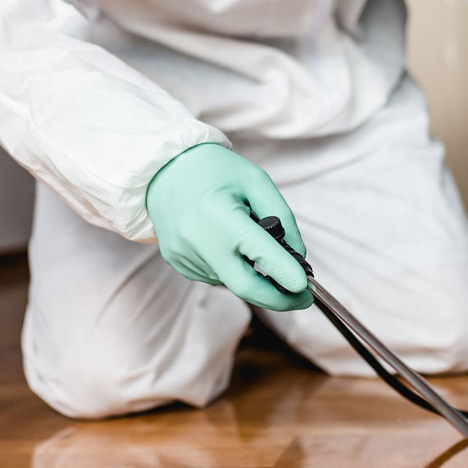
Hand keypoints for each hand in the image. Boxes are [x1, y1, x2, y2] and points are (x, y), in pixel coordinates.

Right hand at [146, 144, 311, 310]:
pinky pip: (215, 276)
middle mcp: (199, 240)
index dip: (286, 274)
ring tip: (249, 243)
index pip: (260, 254)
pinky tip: (226, 244)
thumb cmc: (213, 170)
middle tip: (300, 298)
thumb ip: (283, 218)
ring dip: (251, 274)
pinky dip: (231, 268)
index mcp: (220, 214)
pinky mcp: (178, 263)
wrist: (162, 168)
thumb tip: (298, 258)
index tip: (306, 288)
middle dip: (278, 299)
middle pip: (245, 287)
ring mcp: (185, 255)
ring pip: (232, 281)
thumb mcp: (256, 181)